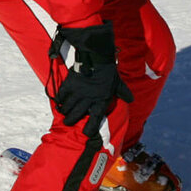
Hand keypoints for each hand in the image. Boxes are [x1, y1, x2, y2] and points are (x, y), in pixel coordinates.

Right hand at [51, 23, 133, 137]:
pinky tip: (59, 101)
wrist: (96, 57)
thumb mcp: (118, 83)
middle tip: (68, 123)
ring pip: (68, 106)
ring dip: (65, 111)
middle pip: (77, 114)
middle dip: (71, 120)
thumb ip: (124, 93)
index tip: (86, 133)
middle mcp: (88, 99)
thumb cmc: (108, 71)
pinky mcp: (70, 84)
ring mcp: (78, 92)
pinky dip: (60, 99)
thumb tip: (131, 100)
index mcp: (101, 100)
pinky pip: (62, 94)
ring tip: (64, 113)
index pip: (95, 118)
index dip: (90, 127)